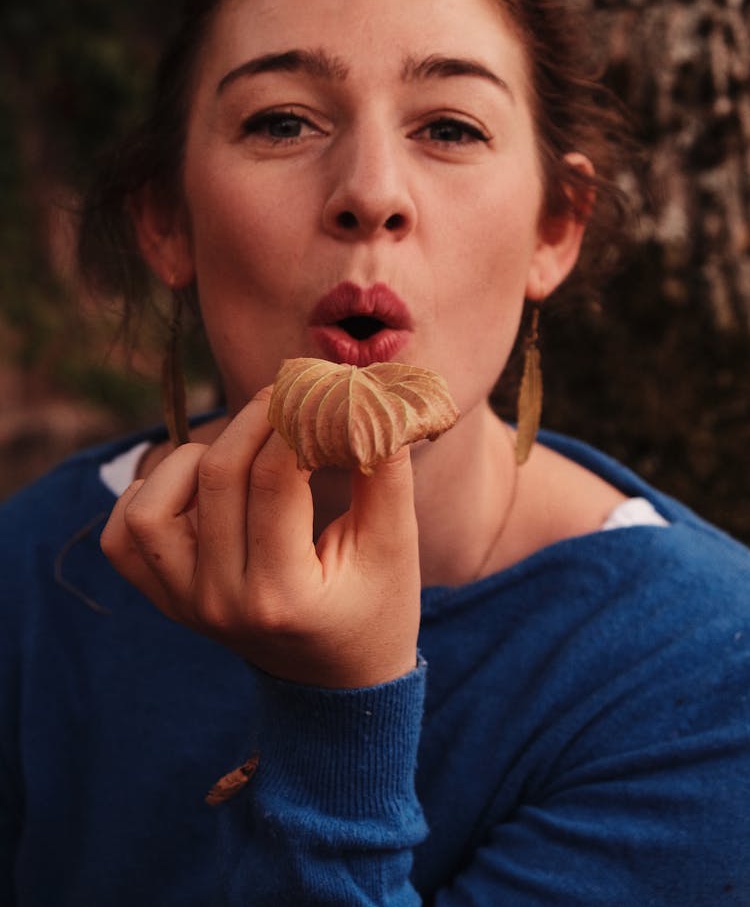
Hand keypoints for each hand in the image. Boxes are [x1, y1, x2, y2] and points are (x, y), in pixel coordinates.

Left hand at [100, 388, 420, 687]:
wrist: (340, 684)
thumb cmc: (378, 608)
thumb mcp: (395, 545)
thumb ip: (382, 468)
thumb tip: (366, 394)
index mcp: (284, 594)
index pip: (275, 476)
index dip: (297, 415)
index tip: (320, 386)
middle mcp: (221, 602)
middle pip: (216, 475)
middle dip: (254, 416)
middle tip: (286, 391)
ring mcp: (186, 605)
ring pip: (151, 505)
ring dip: (193, 458)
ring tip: (241, 451)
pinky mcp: (168, 601)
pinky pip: (123, 538)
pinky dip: (150, 497)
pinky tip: (196, 486)